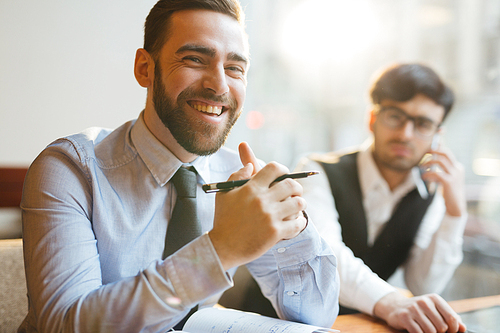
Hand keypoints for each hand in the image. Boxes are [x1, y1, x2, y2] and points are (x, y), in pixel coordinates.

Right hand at [208, 143, 306, 270]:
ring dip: (300, 203)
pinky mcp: (275, 233)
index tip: (284, 174)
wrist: (223, 247)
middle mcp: (262, 200)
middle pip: (291, 184)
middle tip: (296, 192)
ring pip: (298, 203)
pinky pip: (297, 223)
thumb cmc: (223, 219)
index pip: (274, 169)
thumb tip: (250, 165)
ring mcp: (270, 216)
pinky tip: (297, 222)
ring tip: (297, 206)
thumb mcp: (224, 193)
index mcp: (251, 188)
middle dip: (297, 187)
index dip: (283, 169)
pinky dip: (300, 222)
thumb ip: (237, 176)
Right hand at [374, 292, 466, 332]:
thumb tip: (462, 328)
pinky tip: (418, 332)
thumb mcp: (434, 309)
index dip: (453, 329)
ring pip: (431, 331)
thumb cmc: (419, 310)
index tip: (449, 332)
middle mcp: (424, 302)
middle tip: (435, 331)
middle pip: (442, 326)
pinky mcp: (404, 316)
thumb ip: (449, 317)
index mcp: (434, 298)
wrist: (395, 306)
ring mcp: (413, 309)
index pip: (452, 318)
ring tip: (426, 331)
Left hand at [420, 146, 465, 216]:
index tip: (430, 147)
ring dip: (428, 162)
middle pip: (445, 154)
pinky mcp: (449, 182)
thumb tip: (430, 162)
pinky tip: (423, 177)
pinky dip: (427, 173)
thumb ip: (441, 170)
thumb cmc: (449, 192)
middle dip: (434, 150)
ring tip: (422, 167)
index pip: (448, 153)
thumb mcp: (447, 179)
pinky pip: (435, 173)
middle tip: (425, 152)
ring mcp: (454, 175)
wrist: (456, 206)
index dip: (439, 148)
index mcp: (458, 168)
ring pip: (439, 161)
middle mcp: (457, 169)